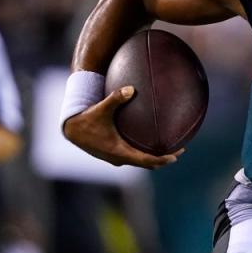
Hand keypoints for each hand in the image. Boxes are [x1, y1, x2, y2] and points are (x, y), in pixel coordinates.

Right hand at [63, 86, 182, 168]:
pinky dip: (144, 154)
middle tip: (180, 150)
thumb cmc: (87, 119)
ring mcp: (115, 158)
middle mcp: (119, 158)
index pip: (146, 159)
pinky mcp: (113, 154)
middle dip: (163, 158)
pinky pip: (133, 157)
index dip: (162, 159)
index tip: (175, 155)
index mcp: (119, 151)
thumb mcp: (101, 108)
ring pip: (140, 161)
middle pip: (147, 163)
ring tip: (170, 149)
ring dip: (155, 157)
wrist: (71, 129)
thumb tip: (130, 89)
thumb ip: (116, 98)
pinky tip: (151, 143)